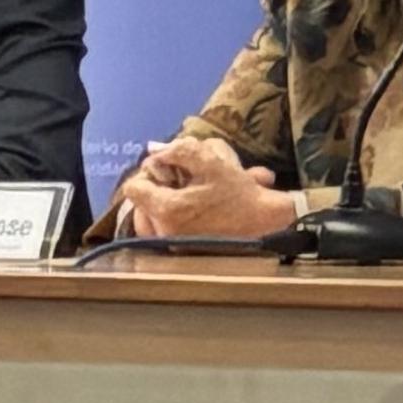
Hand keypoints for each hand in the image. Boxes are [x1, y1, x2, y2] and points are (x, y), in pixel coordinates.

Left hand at [117, 135, 302, 239]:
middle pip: (140, 204)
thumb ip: (180, 150)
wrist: (268, 226)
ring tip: (190, 190)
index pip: (134, 187)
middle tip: (180, 179)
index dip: (151, 171)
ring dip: (166, 201)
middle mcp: (164, 233)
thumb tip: (154, 150)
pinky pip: (167, 230)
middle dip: (158, 188)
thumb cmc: (241, 194)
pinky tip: (200, 203)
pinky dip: (177, 215)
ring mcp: (173, 246)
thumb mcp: (213, 161)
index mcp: (167, 210)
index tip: (172, 168)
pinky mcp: (184, 253)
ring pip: (153, 218)